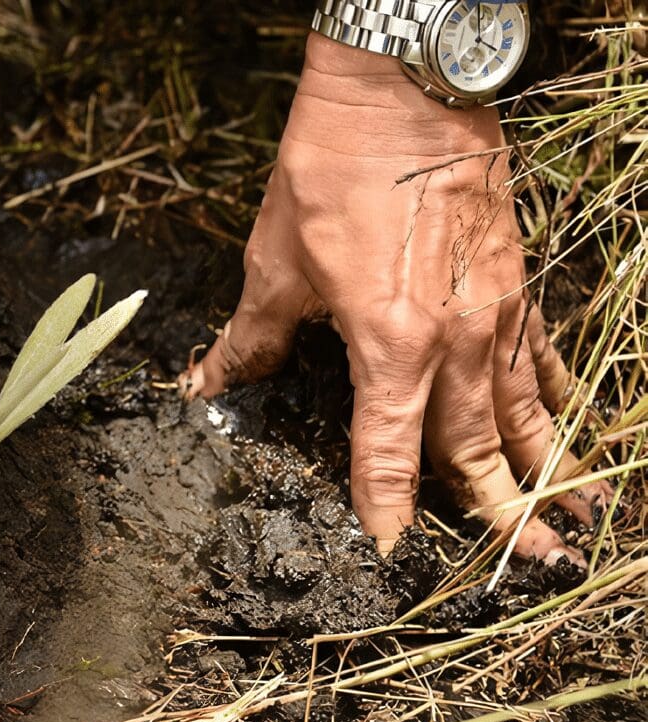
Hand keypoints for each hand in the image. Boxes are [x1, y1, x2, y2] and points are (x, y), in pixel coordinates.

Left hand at [186, 35, 611, 561]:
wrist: (400, 91)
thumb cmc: (332, 170)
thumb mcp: (276, 262)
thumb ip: (252, 337)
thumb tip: (211, 381)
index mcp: (390, 343)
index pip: (388, 451)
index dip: (387, 504)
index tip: (390, 547)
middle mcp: (454, 340)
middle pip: (476, 446)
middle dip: (501, 511)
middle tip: (533, 564)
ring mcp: (494, 311)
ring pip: (522, 410)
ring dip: (546, 468)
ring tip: (577, 519)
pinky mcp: (515, 282)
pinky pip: (540, 356)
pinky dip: (554, 396)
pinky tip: (567, 424)